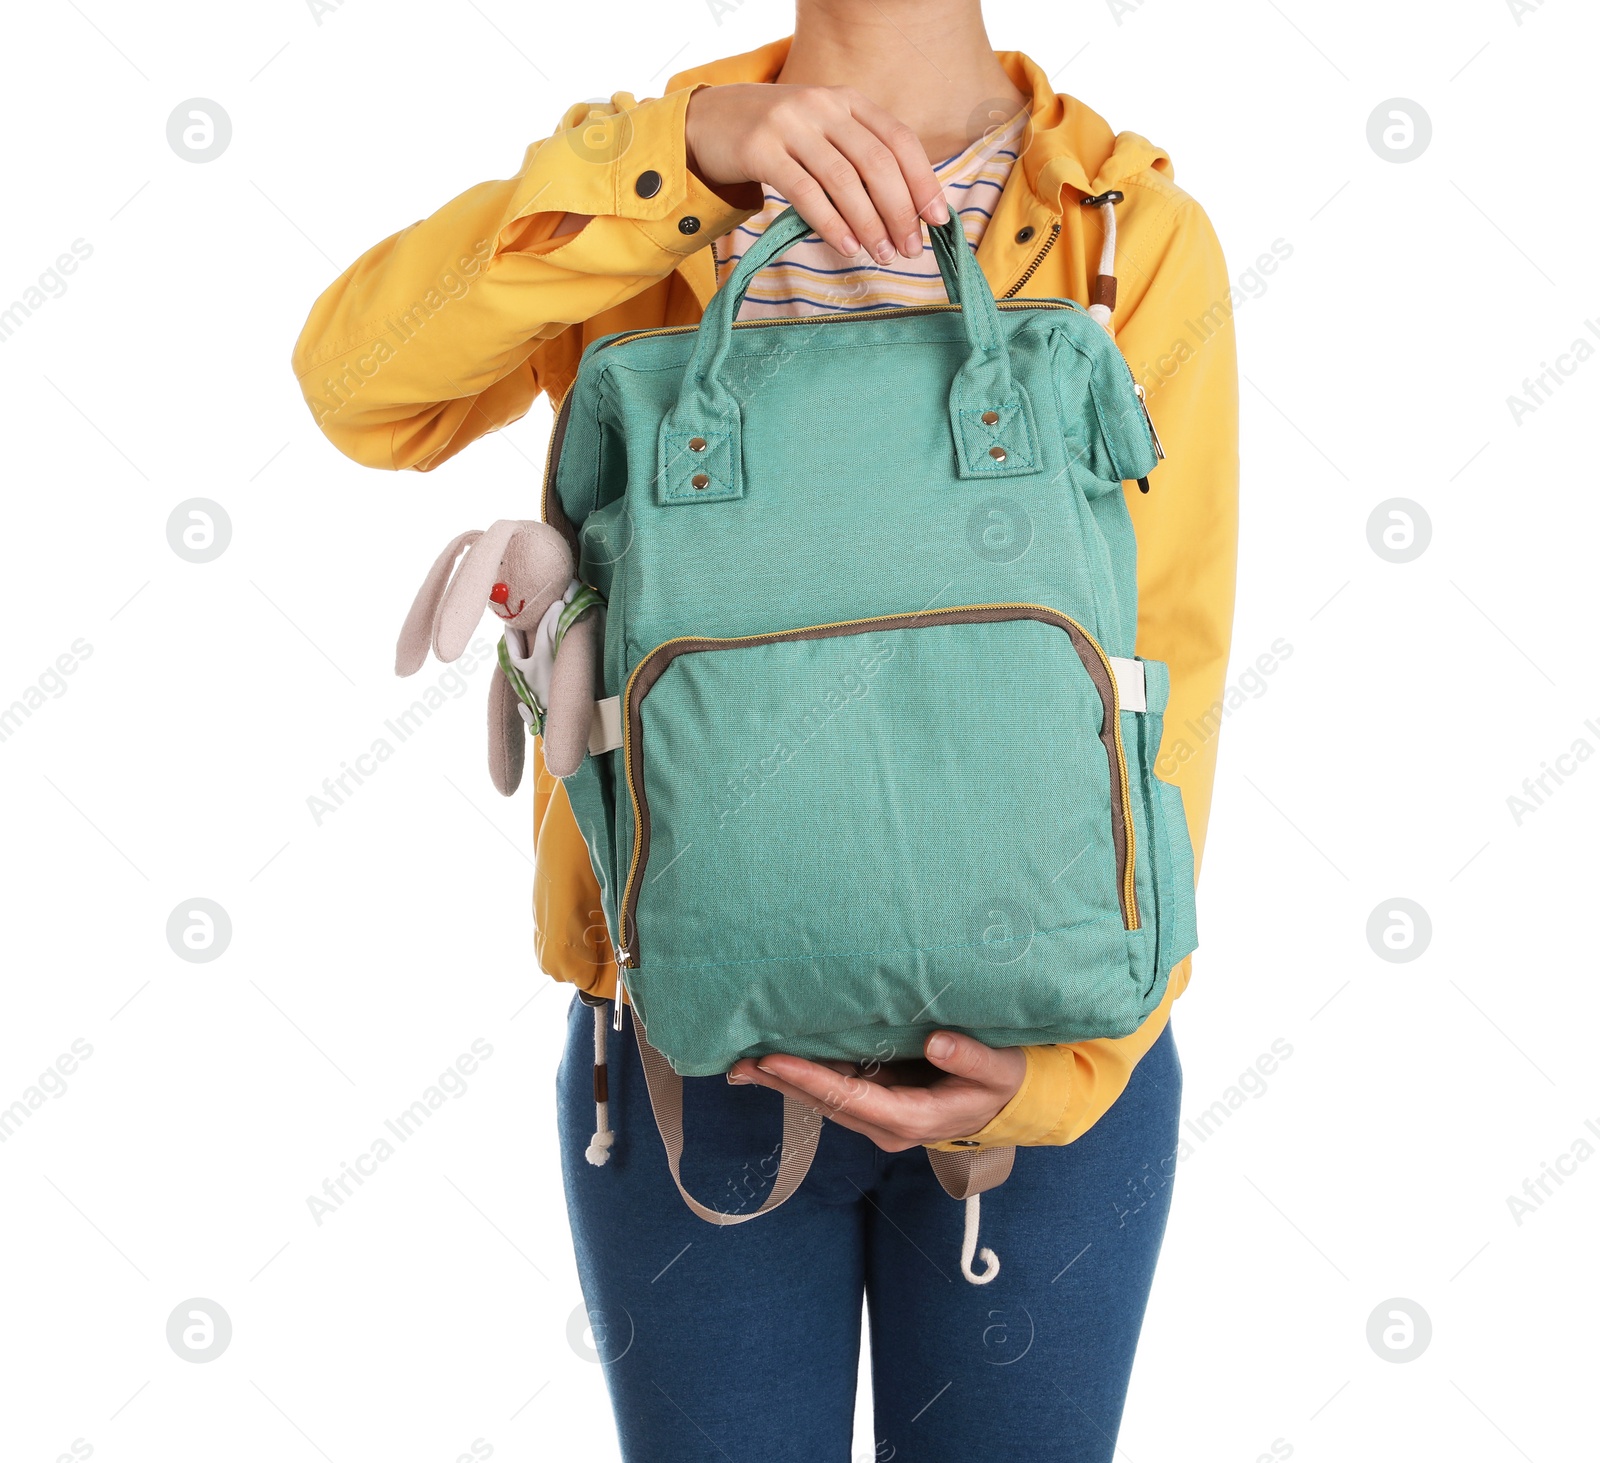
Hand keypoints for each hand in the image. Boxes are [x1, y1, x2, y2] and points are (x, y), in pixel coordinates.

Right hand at [684, 83, 949, 263]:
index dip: (924, 181)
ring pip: (844, 180)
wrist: (711, 120)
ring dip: (869, 224)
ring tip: (881, 256)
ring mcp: (790, 124)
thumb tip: (904, 211)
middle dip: (900, 211)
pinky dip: (831, 223)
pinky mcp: (760, 149)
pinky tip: (847, 246)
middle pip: (877, 163)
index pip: (900, 140)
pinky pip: (805, 192)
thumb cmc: (779, 137)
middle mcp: (823, 105)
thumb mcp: (824, 132)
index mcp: (849, 100)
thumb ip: (859, 157)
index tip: (938, 219)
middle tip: (909, 249)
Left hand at [727, 1031, 1025, 1151]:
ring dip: (784, 1084)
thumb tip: (935, 1041)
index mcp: (914, 1118)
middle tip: (737, 1063)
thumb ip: (969, 1056)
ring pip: (824, 1101)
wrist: (1009, 1104)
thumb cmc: (1002, 1082)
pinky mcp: (877, 1105)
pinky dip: (803, 1079)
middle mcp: (889, 1126)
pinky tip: (776, 1064)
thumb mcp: (998, 1069)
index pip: (851, 1099)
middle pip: (825, 1105)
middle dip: (781, 1084)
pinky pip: (834, 1093)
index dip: (810, 1080)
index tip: (774, 1061)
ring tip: (742, 1064)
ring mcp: (880, 1118)